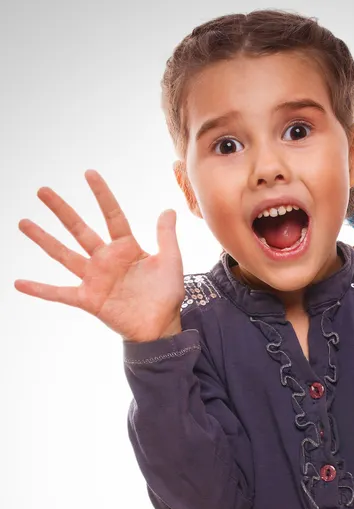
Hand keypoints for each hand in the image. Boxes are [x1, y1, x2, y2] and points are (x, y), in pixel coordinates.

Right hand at [14, 170, 184, 341]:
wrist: (161, 326)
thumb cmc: (167, 294)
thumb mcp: (170, 261)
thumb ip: (166, 236)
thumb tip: (168, 209)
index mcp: (126, 248)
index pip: (112, 215)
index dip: (102, 195)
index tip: (89, 173)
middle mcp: (106, 259)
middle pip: (80, 229)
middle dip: (62, 210)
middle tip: (42, 190)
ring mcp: (94, 278)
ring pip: (63, 254)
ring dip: (43, 239)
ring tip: (23, 222)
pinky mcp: (87, 299)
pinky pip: (59, 293)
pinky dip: (39, 289)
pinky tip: (18, 282)